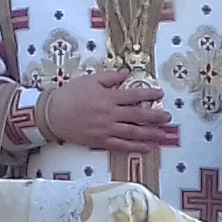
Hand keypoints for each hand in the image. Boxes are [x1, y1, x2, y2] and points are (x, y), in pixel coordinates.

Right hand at [37, 69, 179, 150]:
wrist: (53, 114)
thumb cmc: (70, 94)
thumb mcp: (90, 79)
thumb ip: (110, 77)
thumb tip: (127, 74)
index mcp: (109, 97)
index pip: (134, 96)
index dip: (149, 95)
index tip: (160, 95)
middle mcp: (111, 114)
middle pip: (139, 116)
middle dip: (156, 117)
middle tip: (168, 118)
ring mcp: (107, 129)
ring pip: (133, 133)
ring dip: (151, 134)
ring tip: (163, 135)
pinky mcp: (101, 141)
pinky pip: (122, 146)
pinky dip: (135, 147)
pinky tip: (147, 147)